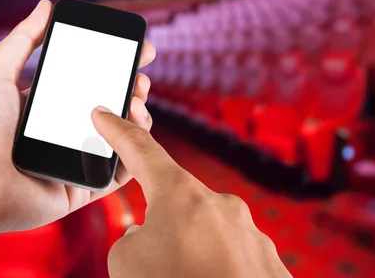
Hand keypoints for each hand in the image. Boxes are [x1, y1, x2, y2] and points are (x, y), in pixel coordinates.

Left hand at [0, 0, 155, 233]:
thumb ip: (22, 39)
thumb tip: (45, 6)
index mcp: (51, 106)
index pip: (93, 82)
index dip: (117, 67)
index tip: (138, 52)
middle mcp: (67, 130)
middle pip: (112, 107)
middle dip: (133, 89)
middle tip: (140, 80)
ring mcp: (78, 158)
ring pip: (121, 136)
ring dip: (137, 117)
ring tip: (137, 102)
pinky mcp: (84, 185)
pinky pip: (118, 171)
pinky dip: (134, 153)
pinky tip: (135, 132)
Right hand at [91, 108, 290, 277]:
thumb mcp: (125, 262)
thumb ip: (134, 238)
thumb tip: (152, 237)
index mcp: (181, 194)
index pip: (142, 151)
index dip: (118, 132)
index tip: (104, 113)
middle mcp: (220, 204)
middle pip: (177, 208)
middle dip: (161, 234)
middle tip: (156, 267)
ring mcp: (249, 232)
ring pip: (205, 240)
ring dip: (191, 261)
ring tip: (184, 277)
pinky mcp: (269, 263)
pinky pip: (232, 262)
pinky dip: (217, 274)